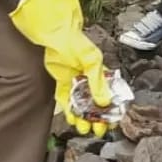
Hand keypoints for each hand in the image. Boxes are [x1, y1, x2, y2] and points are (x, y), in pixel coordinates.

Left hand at [10, 0, 113, 136]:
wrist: (51, 32)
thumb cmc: (72, 41)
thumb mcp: (89, 58)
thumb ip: (96, 80)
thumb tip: (104, 102)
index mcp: (99, 71)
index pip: (109, 95)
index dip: (111, 110)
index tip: (111, 123)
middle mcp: (88, 77)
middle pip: (95, 103)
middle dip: (98, 117)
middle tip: (98, 130)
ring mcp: (74, 80)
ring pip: (81, 104)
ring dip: (84, 117)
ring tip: (84, 128)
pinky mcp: (60, 81)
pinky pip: (66, 100)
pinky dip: (70, 110)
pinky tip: (73, 120)